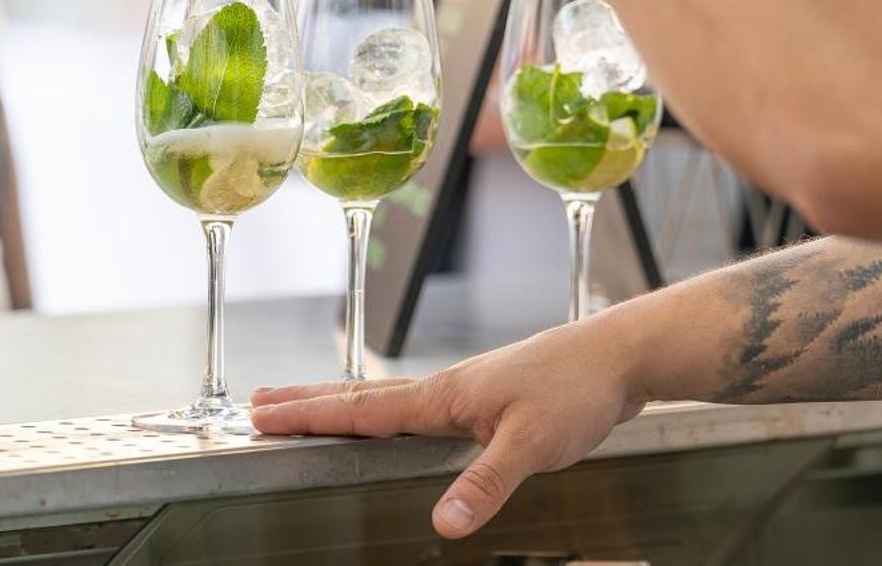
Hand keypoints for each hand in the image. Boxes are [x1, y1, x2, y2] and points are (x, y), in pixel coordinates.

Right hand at [251, 320, 646, 537]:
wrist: (622, 355)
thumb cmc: (579, 390)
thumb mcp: (531, 445)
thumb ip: (485, 485)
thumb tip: (443, 525)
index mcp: (446, 396)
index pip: (363, 410)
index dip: (309, 416)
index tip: (261, 415)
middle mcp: (449, 388)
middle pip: (364, 396)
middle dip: (309, 402)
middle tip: (259, 402)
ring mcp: (469, 389)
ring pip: (391, 397)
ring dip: (345, 402)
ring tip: (311, 405)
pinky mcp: (491, 397)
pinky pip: (421, 405)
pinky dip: (389, 410)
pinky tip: (399, 419)